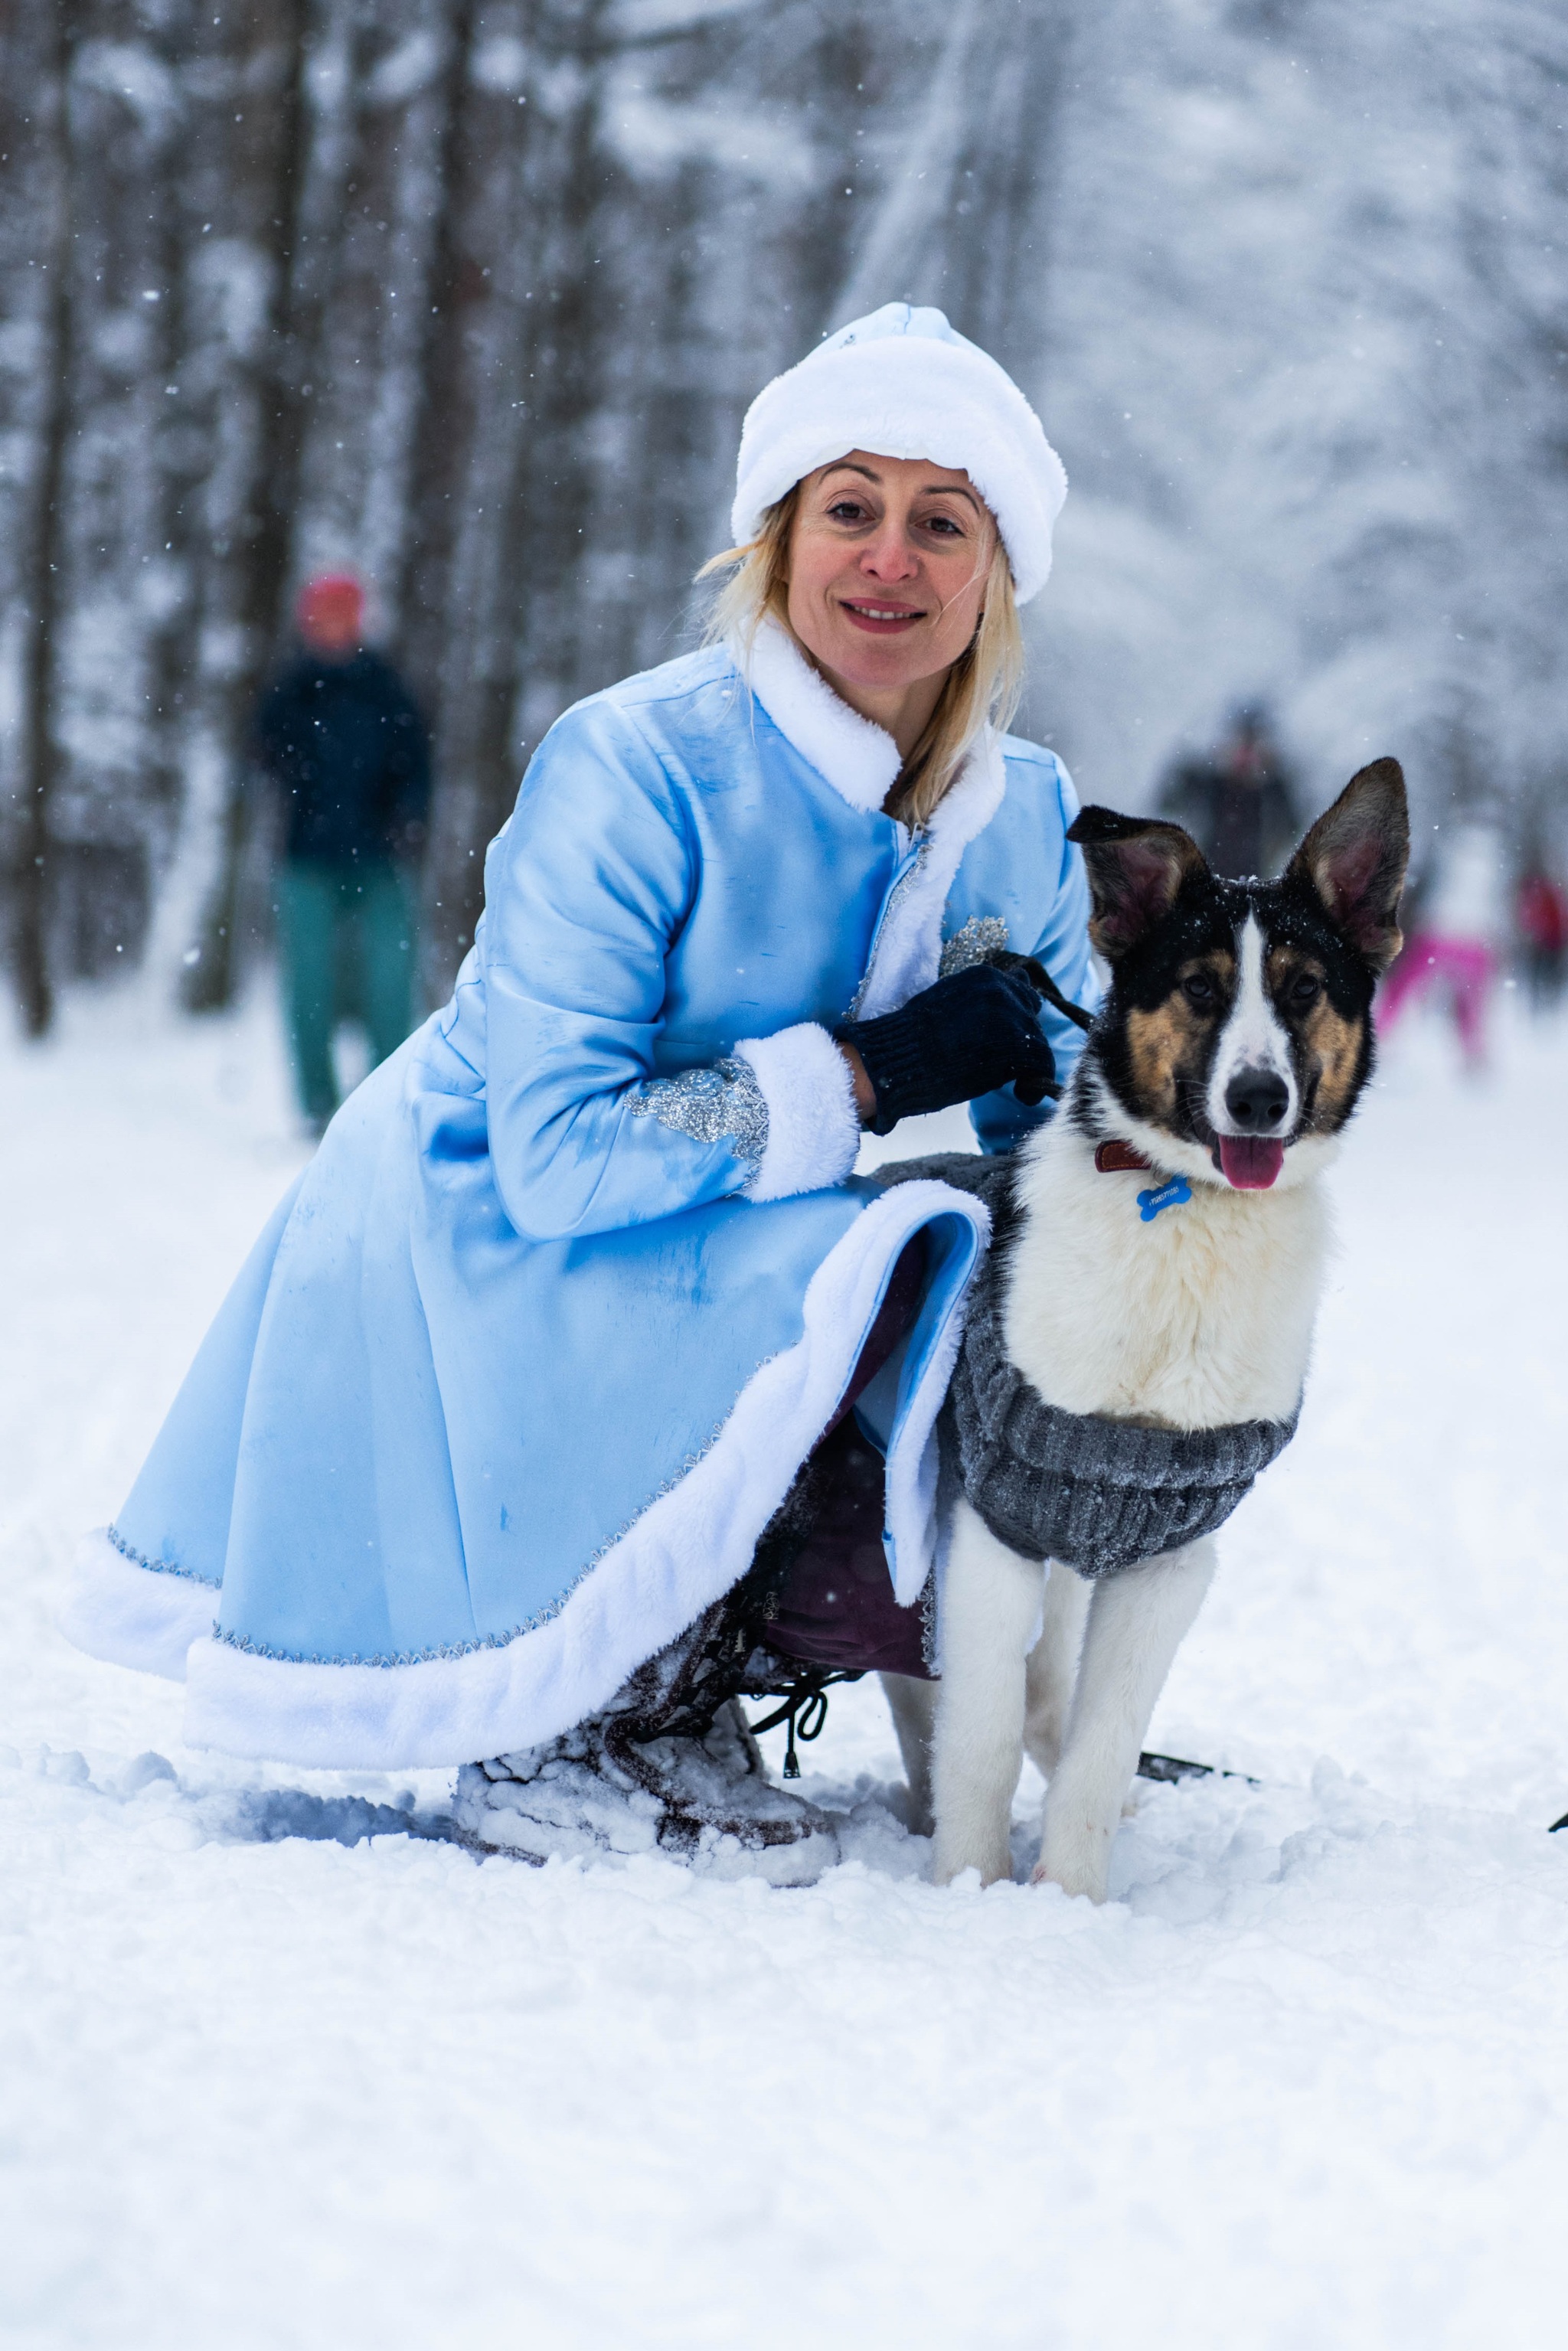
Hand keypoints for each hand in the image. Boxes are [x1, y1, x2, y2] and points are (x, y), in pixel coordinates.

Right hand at [836, 961, 1056, 1135]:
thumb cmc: (912, 1039)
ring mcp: (1013, 1016)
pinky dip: (1034, 1084)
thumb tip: (1001, 1003)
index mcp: (984, 976)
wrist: (900, 1060)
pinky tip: (1021, 1094)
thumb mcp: (946, 1003)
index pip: (1017, 993)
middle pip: (1031, 1015)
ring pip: (1039, 1041)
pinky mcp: (1019, 1047)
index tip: (1001, 1040)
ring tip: (1010, 1080)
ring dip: (1027, 1061)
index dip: (1013, 1020)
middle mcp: (1004, 989)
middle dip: (1020, 1039)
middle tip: (1001, 1062)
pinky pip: (1042, 1065)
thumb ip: (976, 1001)